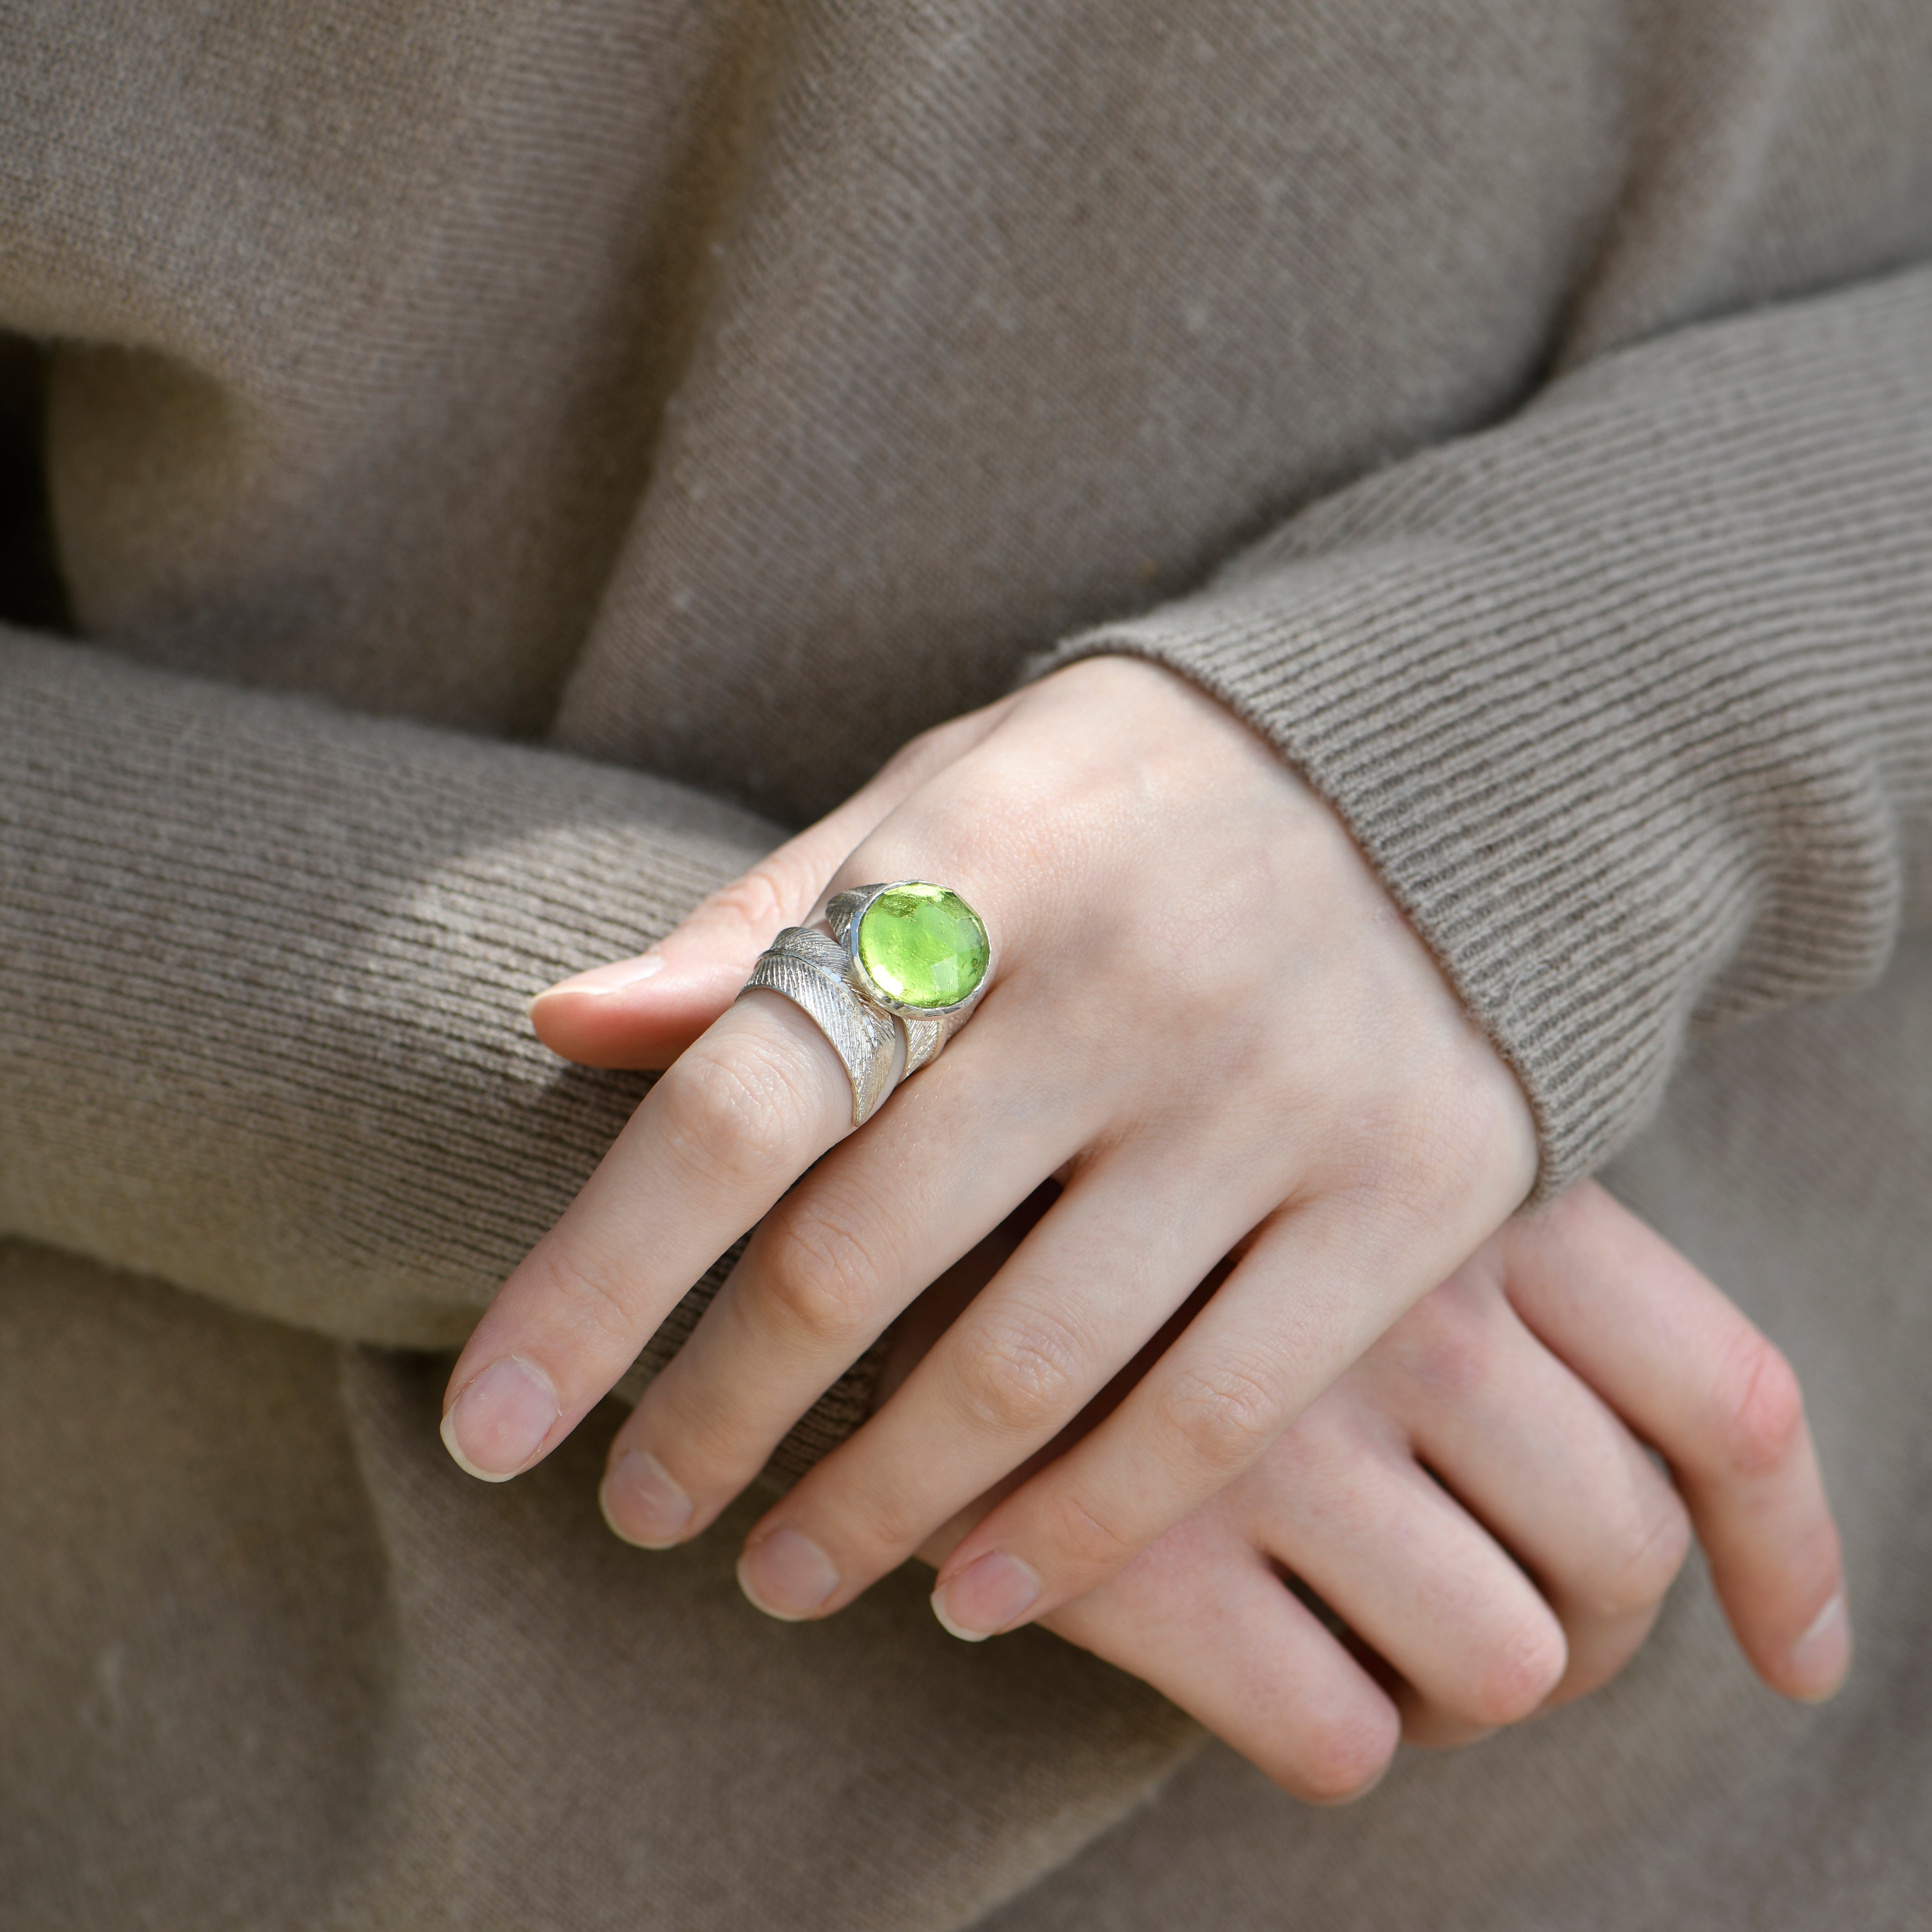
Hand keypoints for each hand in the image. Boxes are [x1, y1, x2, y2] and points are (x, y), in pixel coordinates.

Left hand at [442, 656, 1538, 1635]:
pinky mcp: (1412, 1195)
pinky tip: (973, 1590)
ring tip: (779, 1573)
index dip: (596, 1283)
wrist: (1459, 758)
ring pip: (1026, 1371)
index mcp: (986, 864)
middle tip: (635, 1511)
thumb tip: (566, 1026)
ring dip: (872, 1506)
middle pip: (861, 1260)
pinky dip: (1076, 1533)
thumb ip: (769, 921)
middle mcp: (1131, 984)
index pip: (745, 1099)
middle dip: (715, 1418)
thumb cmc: (1139, 793)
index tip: (491, 1433)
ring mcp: (1281, 1096)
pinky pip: (1212, 1414)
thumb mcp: (951, 793)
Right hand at [990, 1183, 1848, 1797]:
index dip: (1786, 1552)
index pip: (1723, 1399)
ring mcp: (1274, 1432)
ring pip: (1501, 1663)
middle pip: (1619, 1559)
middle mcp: (1401, 1306)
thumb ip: (1476, 1237)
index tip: (1796, 1651)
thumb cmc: (1116, 1144)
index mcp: (1468, 1192)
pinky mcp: (1145, 1559)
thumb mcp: (1320, 1127)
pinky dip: (1323, 1727)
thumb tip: (1631, 1429)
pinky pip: (1336, 1735)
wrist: (859, 1170)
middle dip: (1584, 1628)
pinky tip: (1250, 1656)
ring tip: (1367, 1637)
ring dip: (1454, 1686)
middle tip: (1497, 1616)